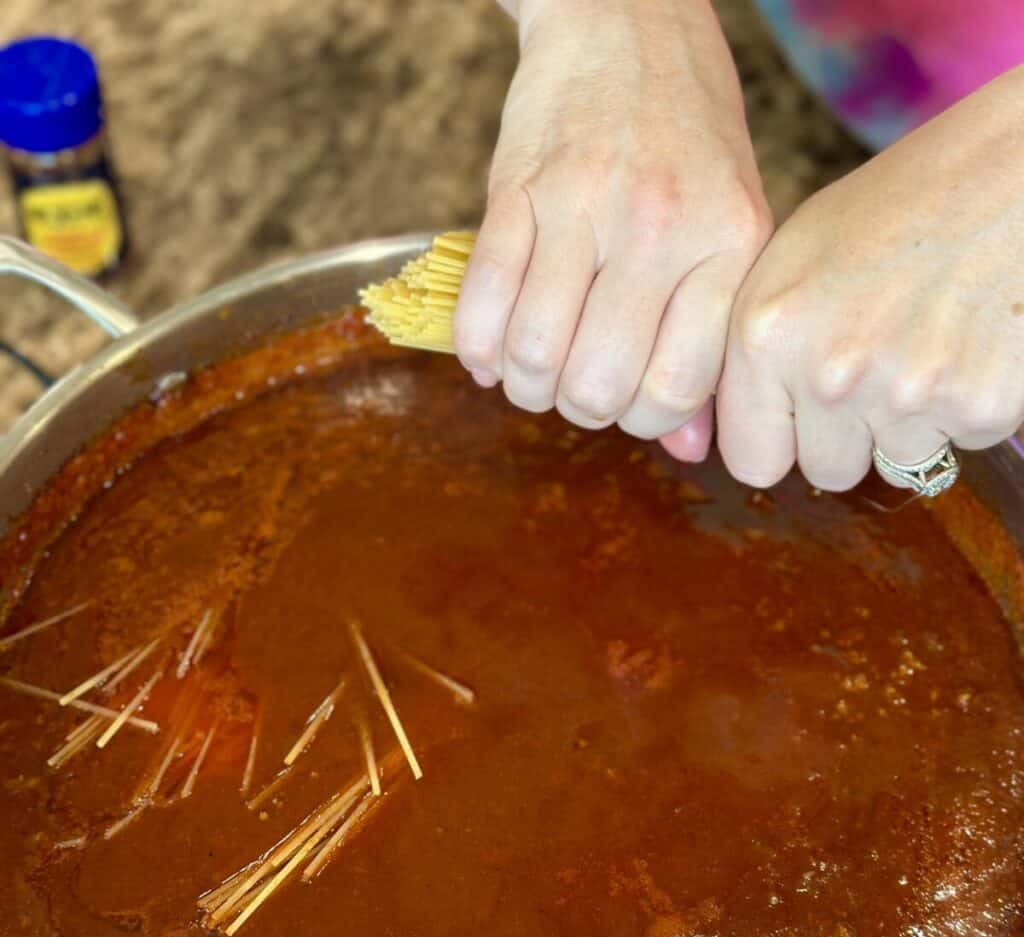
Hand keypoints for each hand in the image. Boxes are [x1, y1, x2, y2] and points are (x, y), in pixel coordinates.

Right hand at [454, 0, 770, 457]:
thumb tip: (690, 450)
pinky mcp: (516, 189)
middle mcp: (661, 227)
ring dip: (526, 387)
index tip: (630, 403)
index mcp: (728, 245)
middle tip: (577, 386)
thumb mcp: (730, 226)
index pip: (675, 392)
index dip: (643, 421)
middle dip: (578, 410)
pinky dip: (478, 352)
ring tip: (534, 369)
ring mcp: (584, 204)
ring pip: (535, 357)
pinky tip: (491, 351)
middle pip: (598, 388)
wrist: (626, 19)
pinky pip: (482, 307)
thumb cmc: (689, 139)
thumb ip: (711, 338)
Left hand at [717, 66, 1023, 490]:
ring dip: (909, 421)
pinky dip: (966, 404)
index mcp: (765, 335)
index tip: (796, 417)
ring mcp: (908, 394)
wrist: (1009, 171)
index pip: (752, 462)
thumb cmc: (895, 207)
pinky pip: (960, 442)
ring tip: (924, 340)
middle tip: (875, 366)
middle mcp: (829, 373)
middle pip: (826, 472)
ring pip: (896, 462)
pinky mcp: (980, 405)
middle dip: (846, 436)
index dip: (779, 441)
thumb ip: (748, 350)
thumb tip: (718, 430)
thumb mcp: (790, 261)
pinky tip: (966, 340)